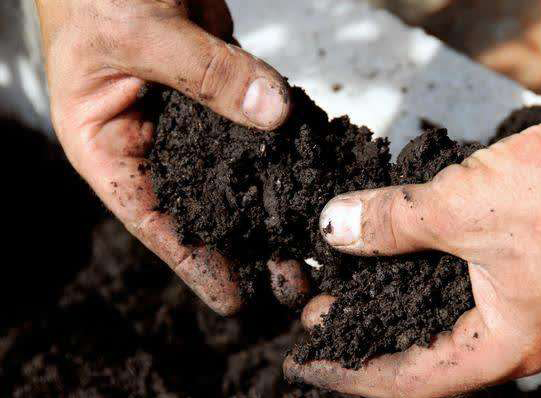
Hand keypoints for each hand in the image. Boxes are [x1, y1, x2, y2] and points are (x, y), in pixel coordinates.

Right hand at [36, 0, 305, 314]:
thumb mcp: (139, 33)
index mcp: (108, 143)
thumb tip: (274, 113)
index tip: (234, 299)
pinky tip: (313, 173)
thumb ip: (206, 74)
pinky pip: (257, 121)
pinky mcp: (223, 86)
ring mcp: (190, 114)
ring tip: (310, 241)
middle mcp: (150, 138)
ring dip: (271, 203)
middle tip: (292, 278)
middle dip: (245, 243)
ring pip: (235, 169)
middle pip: (201, 205)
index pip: (152, 218)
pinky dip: (284, 146)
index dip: (193, 262)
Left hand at [284, 21, 540, 397]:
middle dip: (368, 334)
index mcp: (508, 345)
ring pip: (443, 312)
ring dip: (393, 297)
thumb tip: (334, 227)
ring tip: (347, 285)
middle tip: (319, 318)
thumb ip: (391, 223)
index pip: (410, 380)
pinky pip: (462, 278)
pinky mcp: (532, 262)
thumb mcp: (461, 209)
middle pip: (425, 350)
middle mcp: (520, 332)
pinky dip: (422, 269)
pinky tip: (396, 250)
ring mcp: (529, 297)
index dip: (351, 371)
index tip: (308, 360)